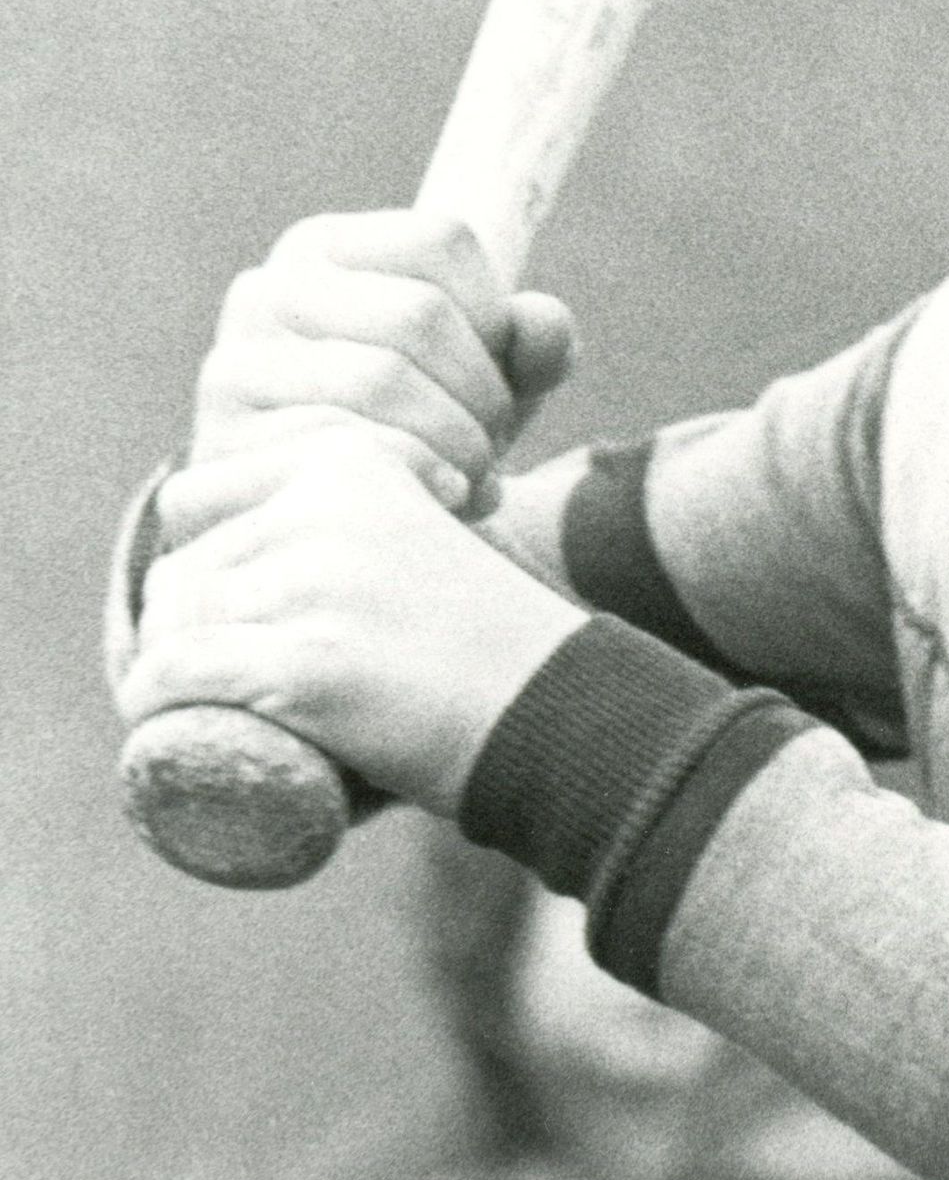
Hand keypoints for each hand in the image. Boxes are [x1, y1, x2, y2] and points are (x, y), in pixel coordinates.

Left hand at [122, 427, 584, 814]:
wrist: (560, 709)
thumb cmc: (490, 637)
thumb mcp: (423, 530)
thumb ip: (353, 514)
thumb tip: (252, 528)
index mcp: (351, 459)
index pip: (201, 492)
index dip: (201, 556)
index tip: (228, 608)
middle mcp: (326, 506)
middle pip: (187, 561)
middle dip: (188, 620)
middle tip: (222, 673)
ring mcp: (317, 583)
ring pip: (177, 619)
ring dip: (175, 666)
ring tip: (204, 705)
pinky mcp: (309, 663)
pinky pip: (182, 675)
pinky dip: (157, 703)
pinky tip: (158, 720)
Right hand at [180, 211, 577, 535]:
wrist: (329, 527)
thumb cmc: (424, 429)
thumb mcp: (487, 380)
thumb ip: (532, 344)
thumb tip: (542, 321)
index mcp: (324, 248)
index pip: (441, 241)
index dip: (497, 316)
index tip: (502, 374)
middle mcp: (266, 292)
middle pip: (418, 313)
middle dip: (482, 391)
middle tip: (494, 445)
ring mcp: (232, 369)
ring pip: (380, 379)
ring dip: (456, 441)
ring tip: (473, 477)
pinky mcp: (221, 447)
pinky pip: (339, 450)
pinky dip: (414, 479)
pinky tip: (438, 501)